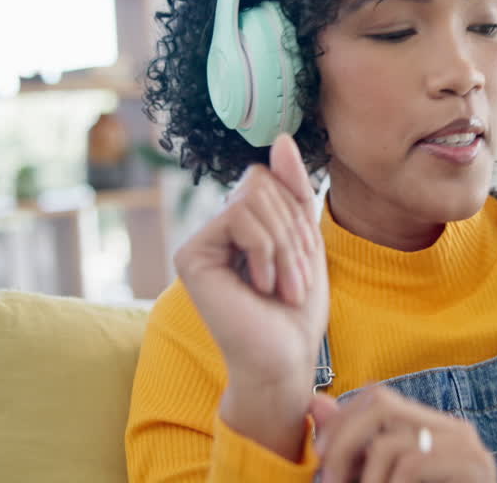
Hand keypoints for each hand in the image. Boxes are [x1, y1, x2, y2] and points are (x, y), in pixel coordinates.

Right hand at [173, 134, 327, 444]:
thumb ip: (292, 189)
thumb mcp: (305, 239)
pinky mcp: (190, 255)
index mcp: (241, 223)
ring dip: (284, 246)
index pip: (268, 177)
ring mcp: (200, 240)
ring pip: (253, 199)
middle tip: (295, 280)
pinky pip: (239, 218)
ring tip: (284, 288)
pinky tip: (260, 287)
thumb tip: (279, 138)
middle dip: (293, 231)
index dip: (296, 212)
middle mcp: (215, 228)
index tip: (304, 258)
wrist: (283, 358)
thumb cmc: (296, 310)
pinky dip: (265, 252)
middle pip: (261, 183)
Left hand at [311, 387, 496, 482]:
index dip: (343, 421)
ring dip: (362, 480)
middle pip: (382, 405)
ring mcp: (467, 447)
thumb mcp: (378, 479)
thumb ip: (353, 446)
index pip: (379, 397)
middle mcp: (452, 428)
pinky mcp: (474, 467)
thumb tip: (315, 403)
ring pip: (391, 442)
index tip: (320, 457)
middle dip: (344, 442)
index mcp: (433, 427)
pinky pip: (411, 464)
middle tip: (328, 482)